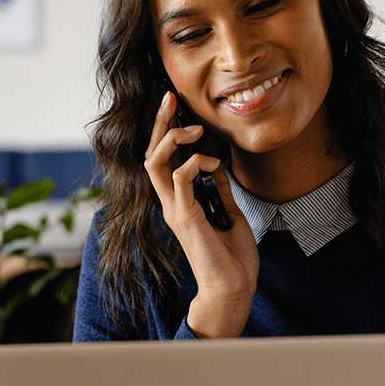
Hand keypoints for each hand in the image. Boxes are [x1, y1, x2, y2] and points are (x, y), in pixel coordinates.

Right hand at [144, 91, 258, 337]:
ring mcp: (175, 210)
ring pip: (155, 163)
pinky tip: (211, 161)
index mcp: (178, 201)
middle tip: (170, 99)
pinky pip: (180, 179)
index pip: (162, 159)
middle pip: (151, 154)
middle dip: (159, 123)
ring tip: (194, 129)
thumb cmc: (232, 257)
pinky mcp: (185, 217)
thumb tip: (217, 166)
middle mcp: (170, 203)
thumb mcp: (229, 212)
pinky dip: (194, 162)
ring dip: (171, 139)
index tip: (175, 105)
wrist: (233, 286)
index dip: (164, 130)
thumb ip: (219, 189)